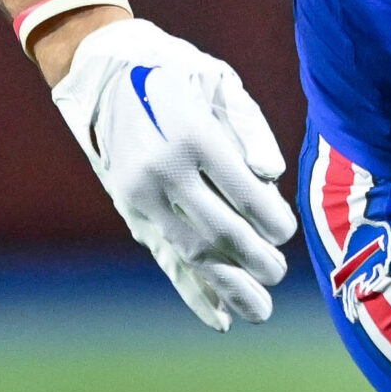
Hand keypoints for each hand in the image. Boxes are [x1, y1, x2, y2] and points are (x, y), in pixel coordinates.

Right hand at [50, 19, 297, 328]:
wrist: (103, 73)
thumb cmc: (176, 74)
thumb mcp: (219, 82)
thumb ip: (250, 127)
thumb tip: (270, 174)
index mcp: (192, 135)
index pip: (242, 192)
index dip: (271, 220)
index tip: (287, 232)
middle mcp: (163, 170)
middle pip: (218, 230)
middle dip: (255, 260)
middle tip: (280, 272)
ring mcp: (141, 195)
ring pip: (191, 253)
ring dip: (228, 286)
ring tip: (262, 312)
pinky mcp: (130, 210)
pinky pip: (165, 257)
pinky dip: (193, 290)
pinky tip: (220, 317)